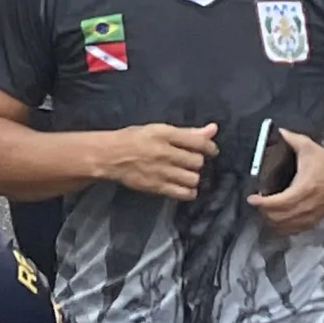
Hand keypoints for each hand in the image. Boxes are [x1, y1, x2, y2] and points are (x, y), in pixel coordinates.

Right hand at [100, 122, 217, 200]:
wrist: (110, 156)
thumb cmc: (134, 139)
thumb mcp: (159, 129)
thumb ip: (188, 132)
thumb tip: (213, 129)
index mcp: (165, 134)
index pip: (198, 142)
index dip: (210, 147)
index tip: (210, 151)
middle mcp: (165, 153)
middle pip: (197, 161)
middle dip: (196, 161)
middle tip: (189, 160)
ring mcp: (161, 171)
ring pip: (193, 178)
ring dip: (192, 176)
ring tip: (185, 173)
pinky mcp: (157, 187)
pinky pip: (184, 193)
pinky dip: (188, 191)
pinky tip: (183, 185)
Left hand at [247, 130, 323, 234]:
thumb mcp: (310, 147)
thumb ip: (292, 139)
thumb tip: (279, 131)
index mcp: (304, 188)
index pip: (280, 202)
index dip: (263, 203)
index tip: (252, 199)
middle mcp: (307, 205)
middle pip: (280, 218)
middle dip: (264, 212)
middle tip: (256, 203)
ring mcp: (311, 215)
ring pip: (287, 226)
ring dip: (273, 221)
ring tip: (264, 210)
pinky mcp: (315, 220)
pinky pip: (296, 229)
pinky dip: (284, 227)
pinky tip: (276, 220)